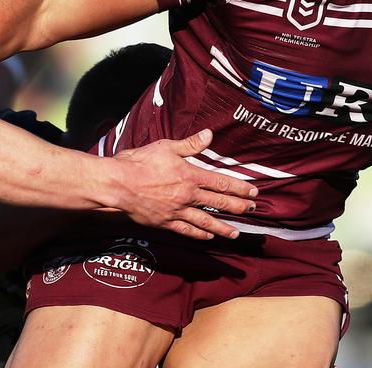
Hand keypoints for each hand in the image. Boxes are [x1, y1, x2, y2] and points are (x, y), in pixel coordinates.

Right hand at [110, 129, 257, 240]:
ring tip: (236, 233)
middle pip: (218, 203)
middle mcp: (187, 195)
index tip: (253, 192)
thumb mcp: (167, 147)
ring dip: (223, 227)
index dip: (239, 187)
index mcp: (190, 176)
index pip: (221, 182)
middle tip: (253, 210)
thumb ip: (190, 144)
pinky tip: (208, 236)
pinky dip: (199, 234)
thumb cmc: (140, 162)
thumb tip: (209, 134)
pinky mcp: (165, 222)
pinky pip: (186, 230)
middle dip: (238, 207)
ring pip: (206, 221)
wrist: (118, 184)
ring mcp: (177, 211)